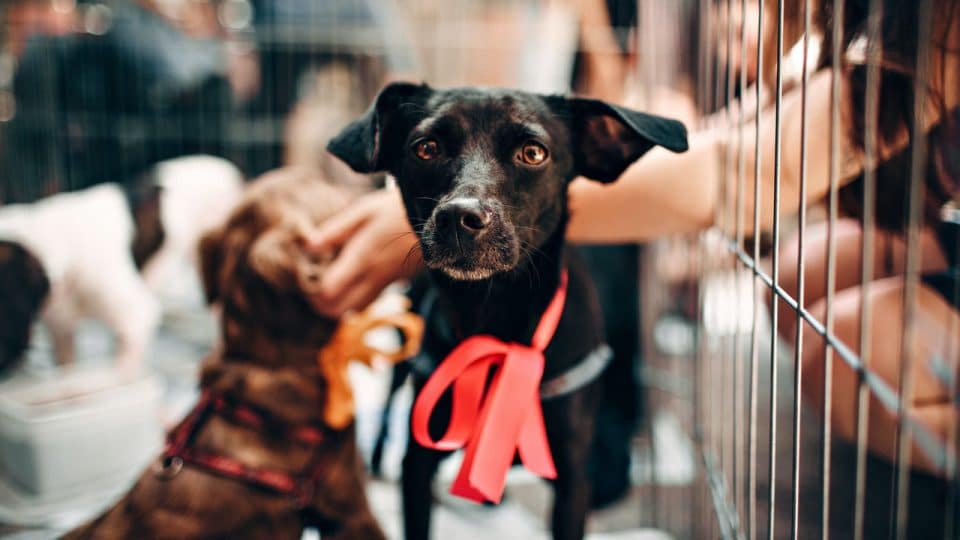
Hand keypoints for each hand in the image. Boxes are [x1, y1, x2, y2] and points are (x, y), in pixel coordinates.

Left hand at [307, 188, 421, 317]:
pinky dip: (355, 299)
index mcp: (361, 258)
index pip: (328, 292)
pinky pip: (370, 300)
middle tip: (314, 285)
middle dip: (322, 303)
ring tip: (331, 283)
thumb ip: (335, 231)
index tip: (307, 276)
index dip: (312, 290)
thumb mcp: (364, 211)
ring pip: (356, 309)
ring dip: (339, 304)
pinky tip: (351, 279)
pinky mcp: (395, 283)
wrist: (438, 219)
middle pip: (338, 310)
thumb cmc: (397, 209)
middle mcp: (373, 277)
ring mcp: (386, 283)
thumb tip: (308, 246)